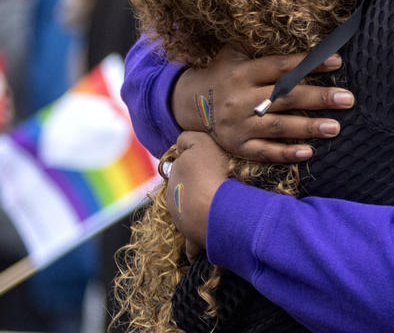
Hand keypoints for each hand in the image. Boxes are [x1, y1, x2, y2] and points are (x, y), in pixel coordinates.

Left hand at [166, 130, 230, 254]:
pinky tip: (197, 252)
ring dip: (199, 214)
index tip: (208, 166)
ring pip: (188, 217)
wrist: (215, 209)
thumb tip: (181, 143)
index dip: (193, 166)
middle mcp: (174, 202)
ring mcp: (183, 224)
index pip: (179, 170)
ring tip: (219, 211)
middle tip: (217, 187)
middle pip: (183, 194)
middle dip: (195, 191)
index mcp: (174, 180)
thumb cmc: (210, 175)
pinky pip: (191, 247)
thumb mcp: (200, 144)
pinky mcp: (195, 241)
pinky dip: (193, 249)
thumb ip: (187, 140)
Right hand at [171, 48, 353, 162]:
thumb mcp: (235, 54)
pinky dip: (286, 153)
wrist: (190, 103)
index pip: (280, 67)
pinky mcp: (237, 146)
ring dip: (308, 127)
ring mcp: (239, 125)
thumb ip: (263, 49)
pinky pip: (264, 152)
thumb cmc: (224, 73)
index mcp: (243, 72)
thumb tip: (303, 41)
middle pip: (284, 97)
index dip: (308, 63)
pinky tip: (308, 152)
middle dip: (318, 98)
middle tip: (347, 99)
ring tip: (335, 127)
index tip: (337, 62)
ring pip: (278, 127)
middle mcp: (240, 99)